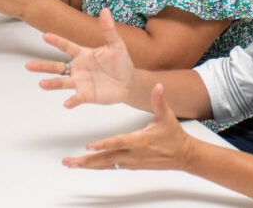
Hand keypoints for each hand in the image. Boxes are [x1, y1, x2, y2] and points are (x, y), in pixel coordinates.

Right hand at [25, 8, 133, 108]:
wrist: (129, 82)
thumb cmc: (120, 62)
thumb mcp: (116, 44)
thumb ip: (108, 29)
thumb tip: (105, 10)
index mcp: (82, 54)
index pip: (66, 46)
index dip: (56, 41)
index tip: (45, 36)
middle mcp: (78, 68)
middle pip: (57, 67)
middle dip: (42, 66)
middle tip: (28, 66)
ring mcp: (81, 82)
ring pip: (62, 82)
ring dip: (52, 83)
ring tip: (41, 83)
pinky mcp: (87, 95)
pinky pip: (77, 98)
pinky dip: (71, 101)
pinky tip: (66, 103)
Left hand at [62, 84, 194, 171]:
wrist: (183, 155)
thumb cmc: (174, 136)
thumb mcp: (167, 116)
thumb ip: (159, 101)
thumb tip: (158, 86)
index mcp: (140, 141)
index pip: (119, 143)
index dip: (104, 145)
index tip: (89, 147)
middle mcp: (133, 155)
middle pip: (107, 159)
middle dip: (87, 161)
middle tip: (69, 161)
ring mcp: (131, 162)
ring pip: (106, 165)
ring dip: (88, 165)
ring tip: (70, 164)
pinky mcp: (131, 166)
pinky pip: (111, 167)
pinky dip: (97, 166)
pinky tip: (85, 165)